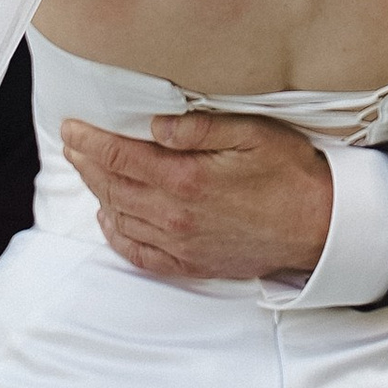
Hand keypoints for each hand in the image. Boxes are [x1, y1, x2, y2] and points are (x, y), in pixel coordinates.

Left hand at [61, 108, 334, 284]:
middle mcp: (175, 215)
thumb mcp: (252, 133)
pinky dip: (115, 235)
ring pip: (121, 217)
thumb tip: (155, 125)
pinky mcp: (189, 263)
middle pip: (113, 186)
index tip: (71, 126)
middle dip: (86, 162)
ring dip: (97, 191)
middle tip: (71, 142)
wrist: (317, 226)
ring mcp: (180, 243)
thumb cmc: (289, 172)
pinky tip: (109, 218)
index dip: (91, 141)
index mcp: (186, 179)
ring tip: (86, 169)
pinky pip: (138, 253)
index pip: (121, 157)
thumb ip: (199, 128)